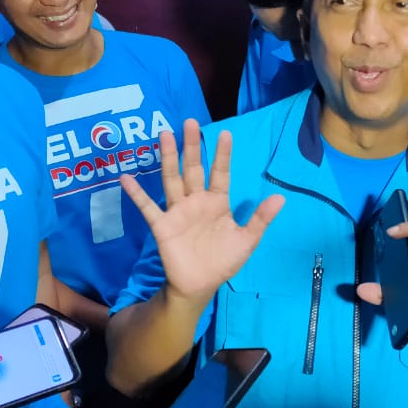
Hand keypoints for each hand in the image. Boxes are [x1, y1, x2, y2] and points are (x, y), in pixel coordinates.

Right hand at [120, 121, 283, 305]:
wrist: (200, 286)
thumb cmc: (223, 261)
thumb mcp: (247, 240)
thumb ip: (260, 218)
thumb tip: (281, 197)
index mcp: (217, 203)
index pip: (220, 173)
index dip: (222, 154)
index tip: (225, 133)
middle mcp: (196, 201)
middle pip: (193, 168)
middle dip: (192, 146)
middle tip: (189, 122)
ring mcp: (178, 211)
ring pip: (172, 179)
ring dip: (168, 158)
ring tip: (163, 135)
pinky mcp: (162, 225)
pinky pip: (148, 207)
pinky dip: (137, 194)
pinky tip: (126, 178)